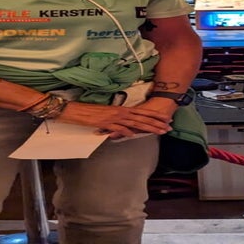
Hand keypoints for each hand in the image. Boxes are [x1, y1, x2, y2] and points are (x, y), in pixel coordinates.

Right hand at [57, 100, 173, 139]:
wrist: (74, 109)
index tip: (165, 119)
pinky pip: (117, 127)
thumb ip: (117, 121)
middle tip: (168, 127)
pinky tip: (134, 134)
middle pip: (141, 117)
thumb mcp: (106, 115)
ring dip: (147, 127)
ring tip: (159, 131)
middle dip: (156, 123)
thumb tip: (126, 129)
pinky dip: (126, 130)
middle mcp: (119, 112)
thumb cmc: (89, 112)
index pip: (141, 113)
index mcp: (120, 109)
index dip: (154, 116)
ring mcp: (113, 117)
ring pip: (134, 122)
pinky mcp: (105, 122)